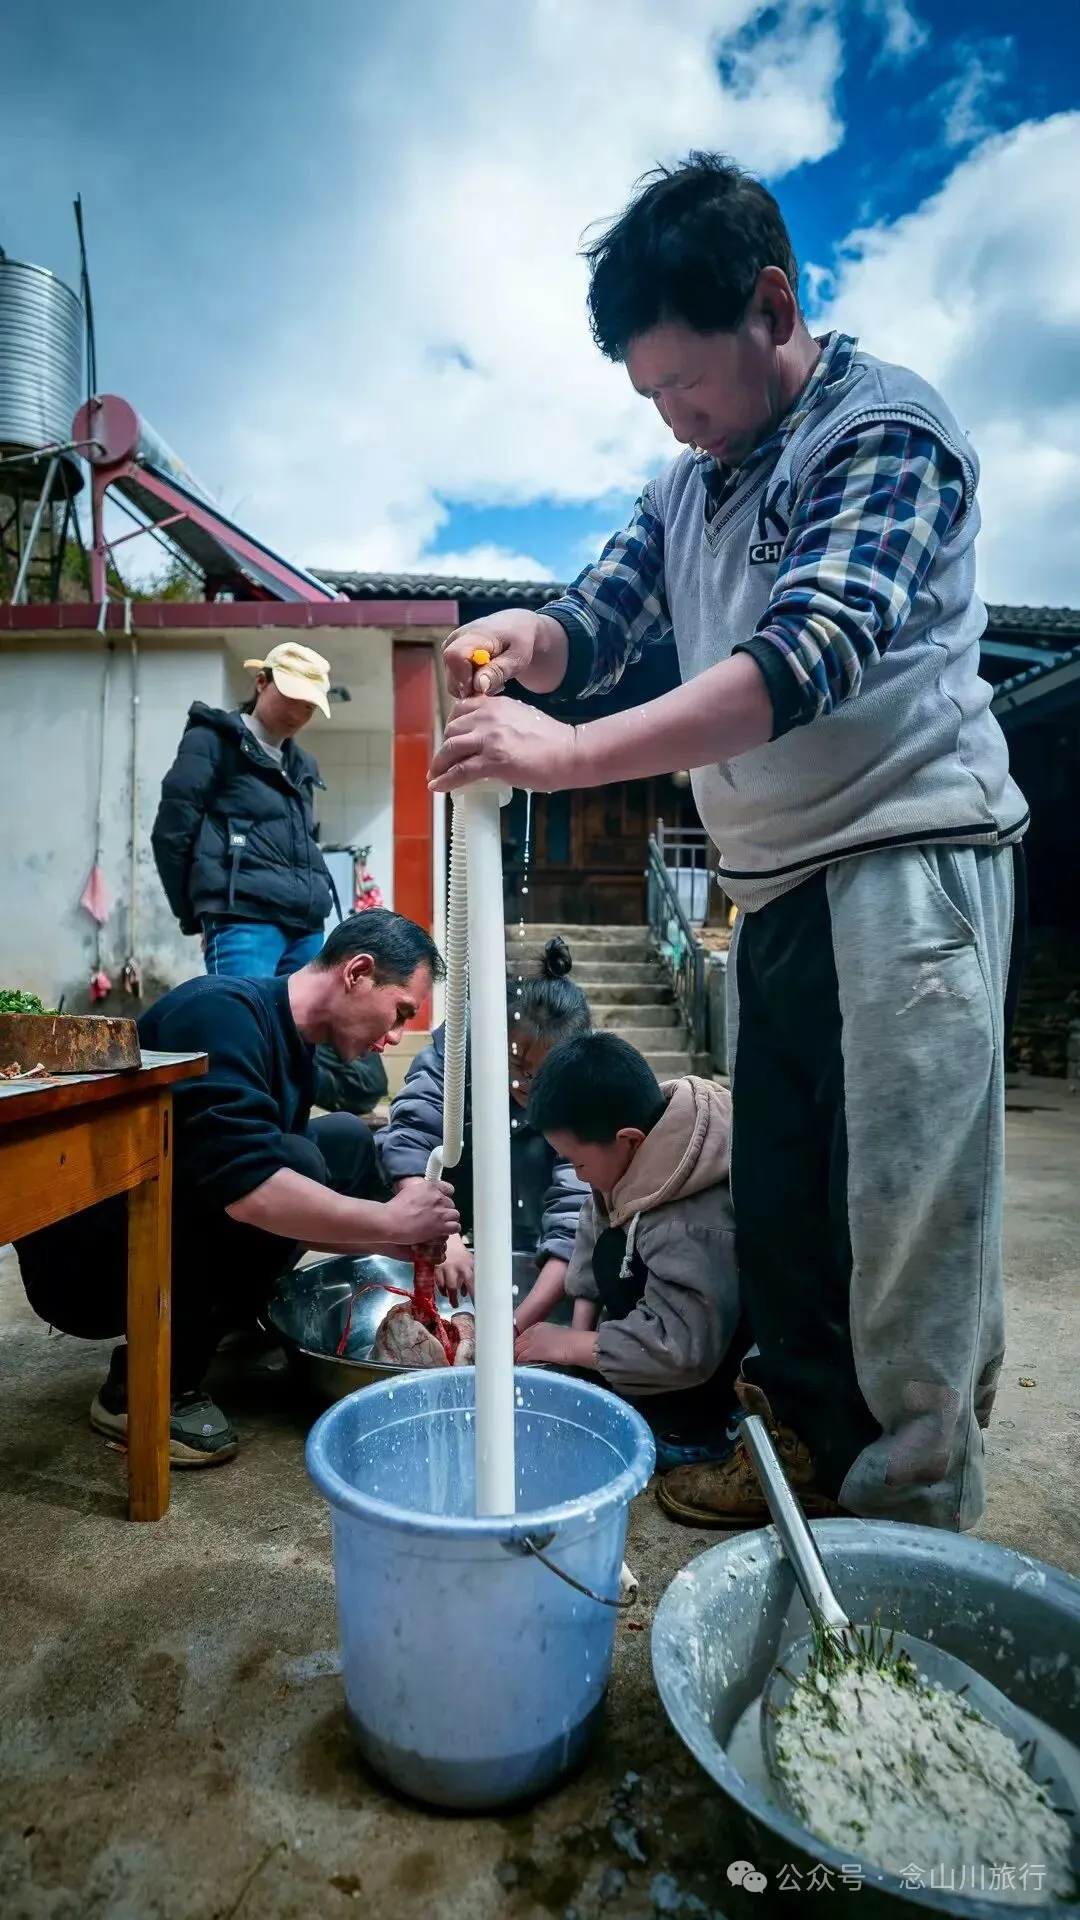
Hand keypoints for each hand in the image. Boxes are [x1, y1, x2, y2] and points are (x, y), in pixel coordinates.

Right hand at [382, 1181, 458, 1245]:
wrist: (391, 1221)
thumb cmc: (395, 1208)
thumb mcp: (409, 1191)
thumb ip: (421, 1192)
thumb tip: (423, 1197)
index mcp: (430, 1186)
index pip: (448, 1189)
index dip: (445, 1196)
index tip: (440, 1202)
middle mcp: (438, 1197)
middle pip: (451, 1203)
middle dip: (445, 1210)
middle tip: (436, 1217)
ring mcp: (441, 1212)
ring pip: (455, 1215)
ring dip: (449, 1220)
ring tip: (441, 1225)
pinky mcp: (441, 1226)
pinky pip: (456, 1227)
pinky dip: (451, 1230)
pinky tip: (443, 1232)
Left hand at [429, 696, 578, 795]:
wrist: (570, 752)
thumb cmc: (551, 739)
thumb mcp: (521, 717)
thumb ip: (499, 721)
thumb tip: (484, 738)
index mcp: (495, 703)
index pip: (460, 709)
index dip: (451, 727)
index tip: (450, 740)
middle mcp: (488, 716)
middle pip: (451, 729)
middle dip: (444, 747)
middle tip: (443, 762)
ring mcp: (489, 738)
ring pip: (450, 749)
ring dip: (439, 764)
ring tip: (436, 776)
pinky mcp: (493, 760)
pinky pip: (460, 770)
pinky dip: (445, 780)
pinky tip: (437, 787)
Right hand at [436, 1233, 473, 1306]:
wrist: (448, 1241)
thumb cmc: (462, 1255)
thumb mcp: (471, 1264)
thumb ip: (472, 1277)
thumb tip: (470, 1293)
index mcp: (468, 1267)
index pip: (472, 1285)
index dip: (474, 1296)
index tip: (477, 1307)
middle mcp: (456, 1268)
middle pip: (454, 1288)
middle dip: (455, 1299)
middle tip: (456, 1306)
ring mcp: (445, 1269)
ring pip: (445, 1287)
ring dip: (448, 1296)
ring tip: (452, 1302)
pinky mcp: (436, 1269)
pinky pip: (437, 1283)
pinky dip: (441, 1290)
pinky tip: (444, 1293)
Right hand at [442, 611, 545, 698]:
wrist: (515, 628)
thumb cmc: (519, 642)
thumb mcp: (516, 658)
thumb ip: (498, 671)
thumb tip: (479, 686)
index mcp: (473, 634)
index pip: (455, 657)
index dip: (464, 678)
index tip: (483, 690)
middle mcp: (455, 639)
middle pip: (451, 673)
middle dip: (470, 688)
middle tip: (495, 686)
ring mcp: (449, 647)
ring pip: (451, 680)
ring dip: (471, 688)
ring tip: (493, 679)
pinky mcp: (450, 656)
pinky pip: (454, 680)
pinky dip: (469, 685)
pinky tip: (486, 677)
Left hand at [514, 1323, 591, 1366]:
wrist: (577, 1345)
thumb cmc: (572, 1343)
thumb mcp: (556, 1338)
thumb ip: (545, 1341)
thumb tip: (542, 1350)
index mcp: (539, 1327)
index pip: (522, 1336)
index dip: (520, 1345)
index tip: (519, 1353)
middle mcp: (533, 1331)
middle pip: (517, 1342)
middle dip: (515, 1351)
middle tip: (513, 1361)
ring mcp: (531, 1341)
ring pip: (516, 1349)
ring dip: (515, 1357)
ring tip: (514, 1366)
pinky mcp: (532, 1351)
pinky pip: (520, 1357)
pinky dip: (518, 1362)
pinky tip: (518, 1368)